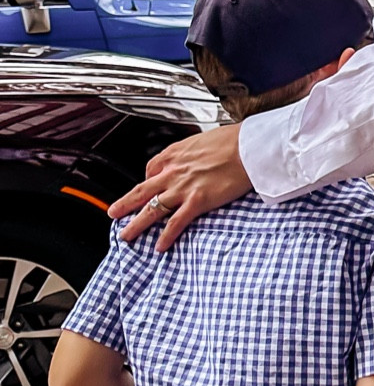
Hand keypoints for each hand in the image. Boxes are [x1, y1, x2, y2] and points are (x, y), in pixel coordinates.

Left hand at [109, 124, 251, 250]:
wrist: (247, 147)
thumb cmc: (233, 141)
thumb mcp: (205, 139)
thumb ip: (194, 152)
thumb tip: (197, 157)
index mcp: (175, 153)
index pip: (151, 169)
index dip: (146, 181)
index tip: (146, 188)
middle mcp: (174, 171)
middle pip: (142, 190)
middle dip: (125, 204)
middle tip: (113, 213)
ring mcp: (183, 187)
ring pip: (152, 208)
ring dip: (136, 224)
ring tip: (126, 235)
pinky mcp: (197, 201)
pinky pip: (176, 221)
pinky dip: (166, 235)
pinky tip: (159, 245)